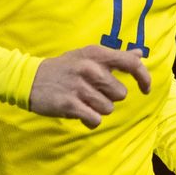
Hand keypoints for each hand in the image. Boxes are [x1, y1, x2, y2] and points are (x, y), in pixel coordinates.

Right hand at [28, 45, 150, 128]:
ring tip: (83, 101)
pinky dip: (90, 120)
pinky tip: (79, 113)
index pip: (130, 63)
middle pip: (120, 93)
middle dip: (109, 97)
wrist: (29, 79)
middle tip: (92, 92)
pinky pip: (95, 120)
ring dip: (98, 109)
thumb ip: (115, 57)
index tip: (145, 89)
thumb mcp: (87, 56)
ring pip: (108, 109)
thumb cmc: (64, 68)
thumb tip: (140, 54)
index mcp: (95, 54)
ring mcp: (79, 86)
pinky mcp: (70, 104)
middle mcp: (89, 68)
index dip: (144, 77)